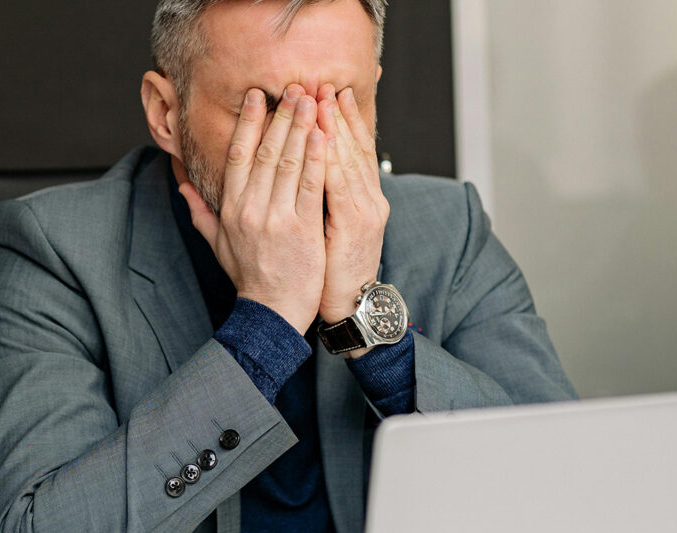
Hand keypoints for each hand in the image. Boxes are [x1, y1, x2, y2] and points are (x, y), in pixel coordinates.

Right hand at [179, 85, 328, 334]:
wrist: (272, 312)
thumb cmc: (248, 277)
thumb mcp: (217, 243)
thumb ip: (200, 212)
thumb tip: (181, 185)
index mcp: (231, 208)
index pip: (239, 155)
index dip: (248, 122)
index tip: (258, 96)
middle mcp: (251, 209)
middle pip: (266, 151)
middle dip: (280, 116)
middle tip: (293, 87)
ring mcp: (277, 218)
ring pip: (289, 163)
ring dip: (301, 128)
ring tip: (312, 101)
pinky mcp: (303, 229)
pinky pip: (311, 187)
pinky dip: (317, 159)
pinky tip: (324, 136)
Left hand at [316, 85, 389, 339]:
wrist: (349, 304)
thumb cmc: (332, 267)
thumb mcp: (330, 227)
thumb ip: (320, 196)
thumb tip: (308, 171)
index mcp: (361, 197)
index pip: (353, 149)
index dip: (343, 120)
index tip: (330, 92)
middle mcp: (369, 198)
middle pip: (354, 147)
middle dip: (337, 114)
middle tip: (324, 84)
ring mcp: (365, 210)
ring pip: (349, 159)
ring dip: (335, 127)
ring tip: (322, 100)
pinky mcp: (355, 225)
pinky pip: (341, 187)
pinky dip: (332, 161)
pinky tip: (322, 140)